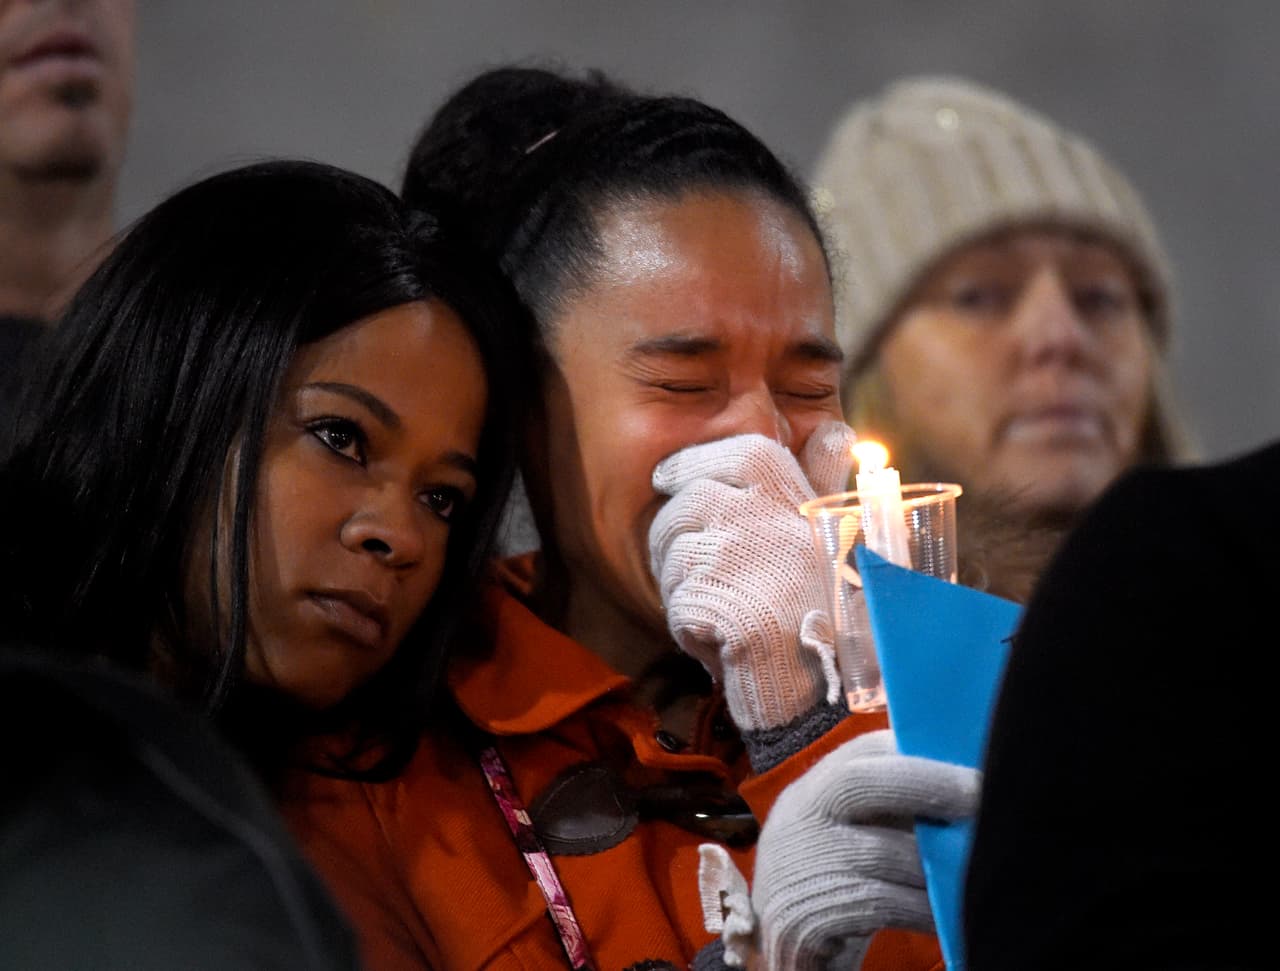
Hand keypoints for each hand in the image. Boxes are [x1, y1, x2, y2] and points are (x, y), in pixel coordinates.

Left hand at [648, 420, 855, 730]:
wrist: (833, 686)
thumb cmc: (831, 611)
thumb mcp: (833, 537)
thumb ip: (825, 481)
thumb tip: (835, 432)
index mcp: (796, 496)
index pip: (739, 452)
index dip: (693, 462)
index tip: (666, 478)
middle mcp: (767, 517)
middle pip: (685, 505)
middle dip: (675, 538)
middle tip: (699, 573)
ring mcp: (740, 557)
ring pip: (672, 556)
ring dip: (684, 588)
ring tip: (726, 613)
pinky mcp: (718, 601)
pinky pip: (677, 603)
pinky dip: (691, 628)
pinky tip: (726, 642)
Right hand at [748, 729, 979, 969]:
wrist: (776, 948)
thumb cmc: (829, 883)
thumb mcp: (839, 835)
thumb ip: (881, 810)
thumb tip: (957, 784)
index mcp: (809, 792)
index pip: (860, 752)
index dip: (914, 752)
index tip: (964, 758)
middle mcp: (799, 818)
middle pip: (858, 782)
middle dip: (927, 783)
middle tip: (980, 795)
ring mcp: (802, 864)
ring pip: (882, 851)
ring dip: (936, 863)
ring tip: (976, 866)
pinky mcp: (810, 912)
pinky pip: (884, 903)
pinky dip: (924, 909)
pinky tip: (948, 915)